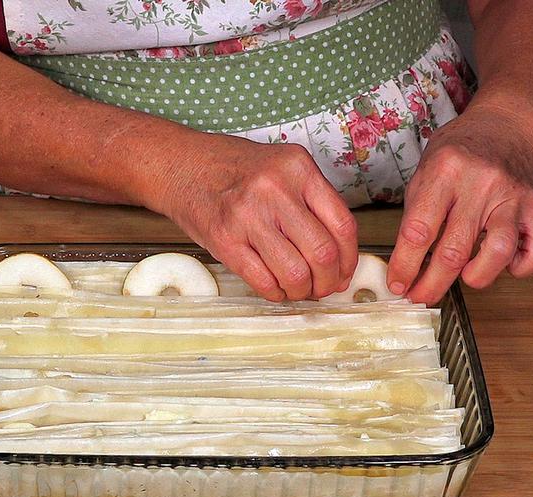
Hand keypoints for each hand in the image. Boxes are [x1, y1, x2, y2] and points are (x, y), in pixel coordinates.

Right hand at [143, 134, 358, 301]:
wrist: (182, 166)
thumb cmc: (235, 170)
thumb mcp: (281, 168)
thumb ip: (311, 201)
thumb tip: (339, 257)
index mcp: (297, 168)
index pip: (342, 224)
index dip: (350, 259)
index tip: (345, 272)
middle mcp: (275, 189)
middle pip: (322, 253)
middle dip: (328, 281)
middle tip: (324, 288)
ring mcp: (247, 216)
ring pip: (294, 272)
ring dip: (301, 291)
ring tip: (298, 290)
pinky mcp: (225, 240)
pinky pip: (262, 280)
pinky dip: (275, 293)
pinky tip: (276, 289)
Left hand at [387, 104, 532, 304]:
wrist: (505, 125)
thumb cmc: (459, 152)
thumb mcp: (425, 170)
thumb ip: (416, 213)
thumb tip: (403, 264)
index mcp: (445, 171)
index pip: (418, 230)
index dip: (405, 266)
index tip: (398, 285)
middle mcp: (481, 183)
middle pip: (454, 250)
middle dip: (432, 284)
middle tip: (421, 297)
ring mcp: (513, 197)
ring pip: (499, 252)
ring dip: (477, 276)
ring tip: (464, 278)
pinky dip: (520, 268)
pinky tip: (503, 264)